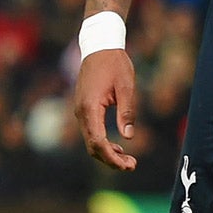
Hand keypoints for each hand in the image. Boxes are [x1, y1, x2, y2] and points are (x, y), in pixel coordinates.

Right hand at [76, 49, 138, 170]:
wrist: (99, 46)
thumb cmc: (115, 64)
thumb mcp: (126, 86)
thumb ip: (126, 112)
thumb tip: (128, 137)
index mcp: (90, 108)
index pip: (97, 142)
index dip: (111, 157)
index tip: (128, 165)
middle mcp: (81, 112)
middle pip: (92, 146)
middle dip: (110, 160)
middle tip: (132, 166)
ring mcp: (81, 111)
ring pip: (91, 141)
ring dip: (107, 153)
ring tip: (128, 160)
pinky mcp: (84, 109)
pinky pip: (91, 132)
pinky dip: (103, 143)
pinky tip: (118, 147)